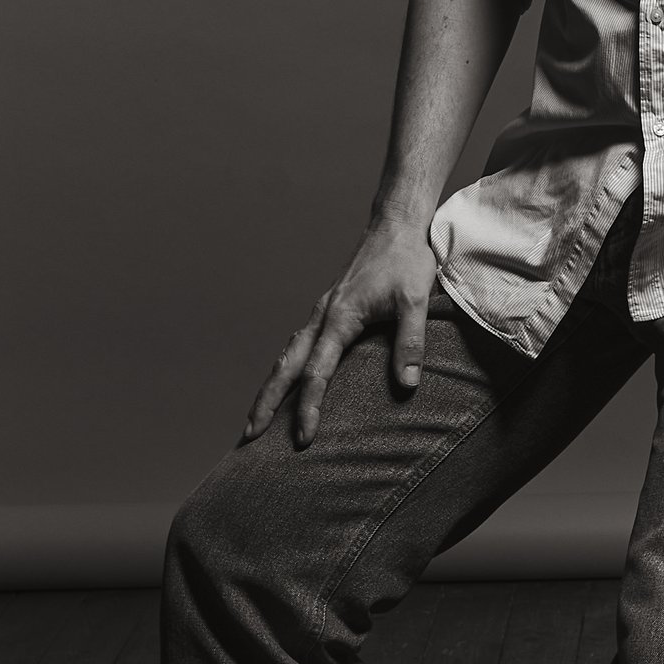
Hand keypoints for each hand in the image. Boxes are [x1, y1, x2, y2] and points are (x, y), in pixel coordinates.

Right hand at [243, 212, 436, 449]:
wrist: (396, 226)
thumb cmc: (405, 261)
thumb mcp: (414, 302)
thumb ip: (410, 343)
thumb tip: (407, 385)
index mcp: (339, 318)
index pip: (317, 372)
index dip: (309, 407)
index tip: (303, 438)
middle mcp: (323, 317)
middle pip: (286, 367)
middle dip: (266, 402)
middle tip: (249, 435)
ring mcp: (323, 313)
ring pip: (288, 355)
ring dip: (272, 386)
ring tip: (258, 417)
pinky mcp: (330, 310)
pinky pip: (300, 344)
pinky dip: (288, 367)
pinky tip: (288, 379)